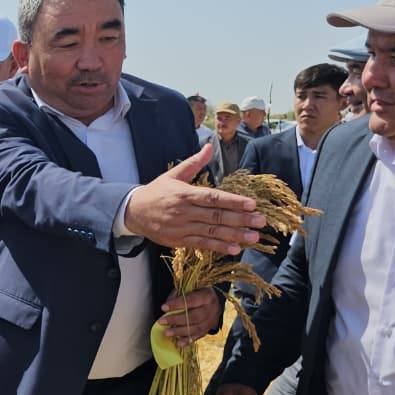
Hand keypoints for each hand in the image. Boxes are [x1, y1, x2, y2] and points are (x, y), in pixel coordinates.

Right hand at [124, 143, 266, 254]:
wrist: (132, 212)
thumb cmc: (156, 192)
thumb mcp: (173, 175)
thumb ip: (194, 163)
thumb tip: (209, 146)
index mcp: (184, 193)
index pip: (213, 197)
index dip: (233, 201)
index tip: (252, 204)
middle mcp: (184, 211)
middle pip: (216, 216)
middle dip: (240, 219)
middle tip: (261, 221)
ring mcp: (181, 227)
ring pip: (211, 231)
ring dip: (234, 235)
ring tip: (253, 237)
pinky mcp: (178, 240)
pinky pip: (201, 244)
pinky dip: (218, 246)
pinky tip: (234, 248)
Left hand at [157, 287, 221, 347]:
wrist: (214, 302)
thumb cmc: (197, 294)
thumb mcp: (190, 289)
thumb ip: (178, 296)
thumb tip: (166, 307)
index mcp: (207, 296)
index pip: (191, 300)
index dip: (177, 304)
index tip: (163, 307)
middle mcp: (211, 309)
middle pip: (194, 317)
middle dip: (176, 320)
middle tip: (162, 321)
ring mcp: (210, 321)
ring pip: (196, 328)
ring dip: (179, 332)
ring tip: (167, 333)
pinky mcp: (208, 329)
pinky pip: (198, 336)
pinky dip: (187, 340)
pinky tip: (178, 343)